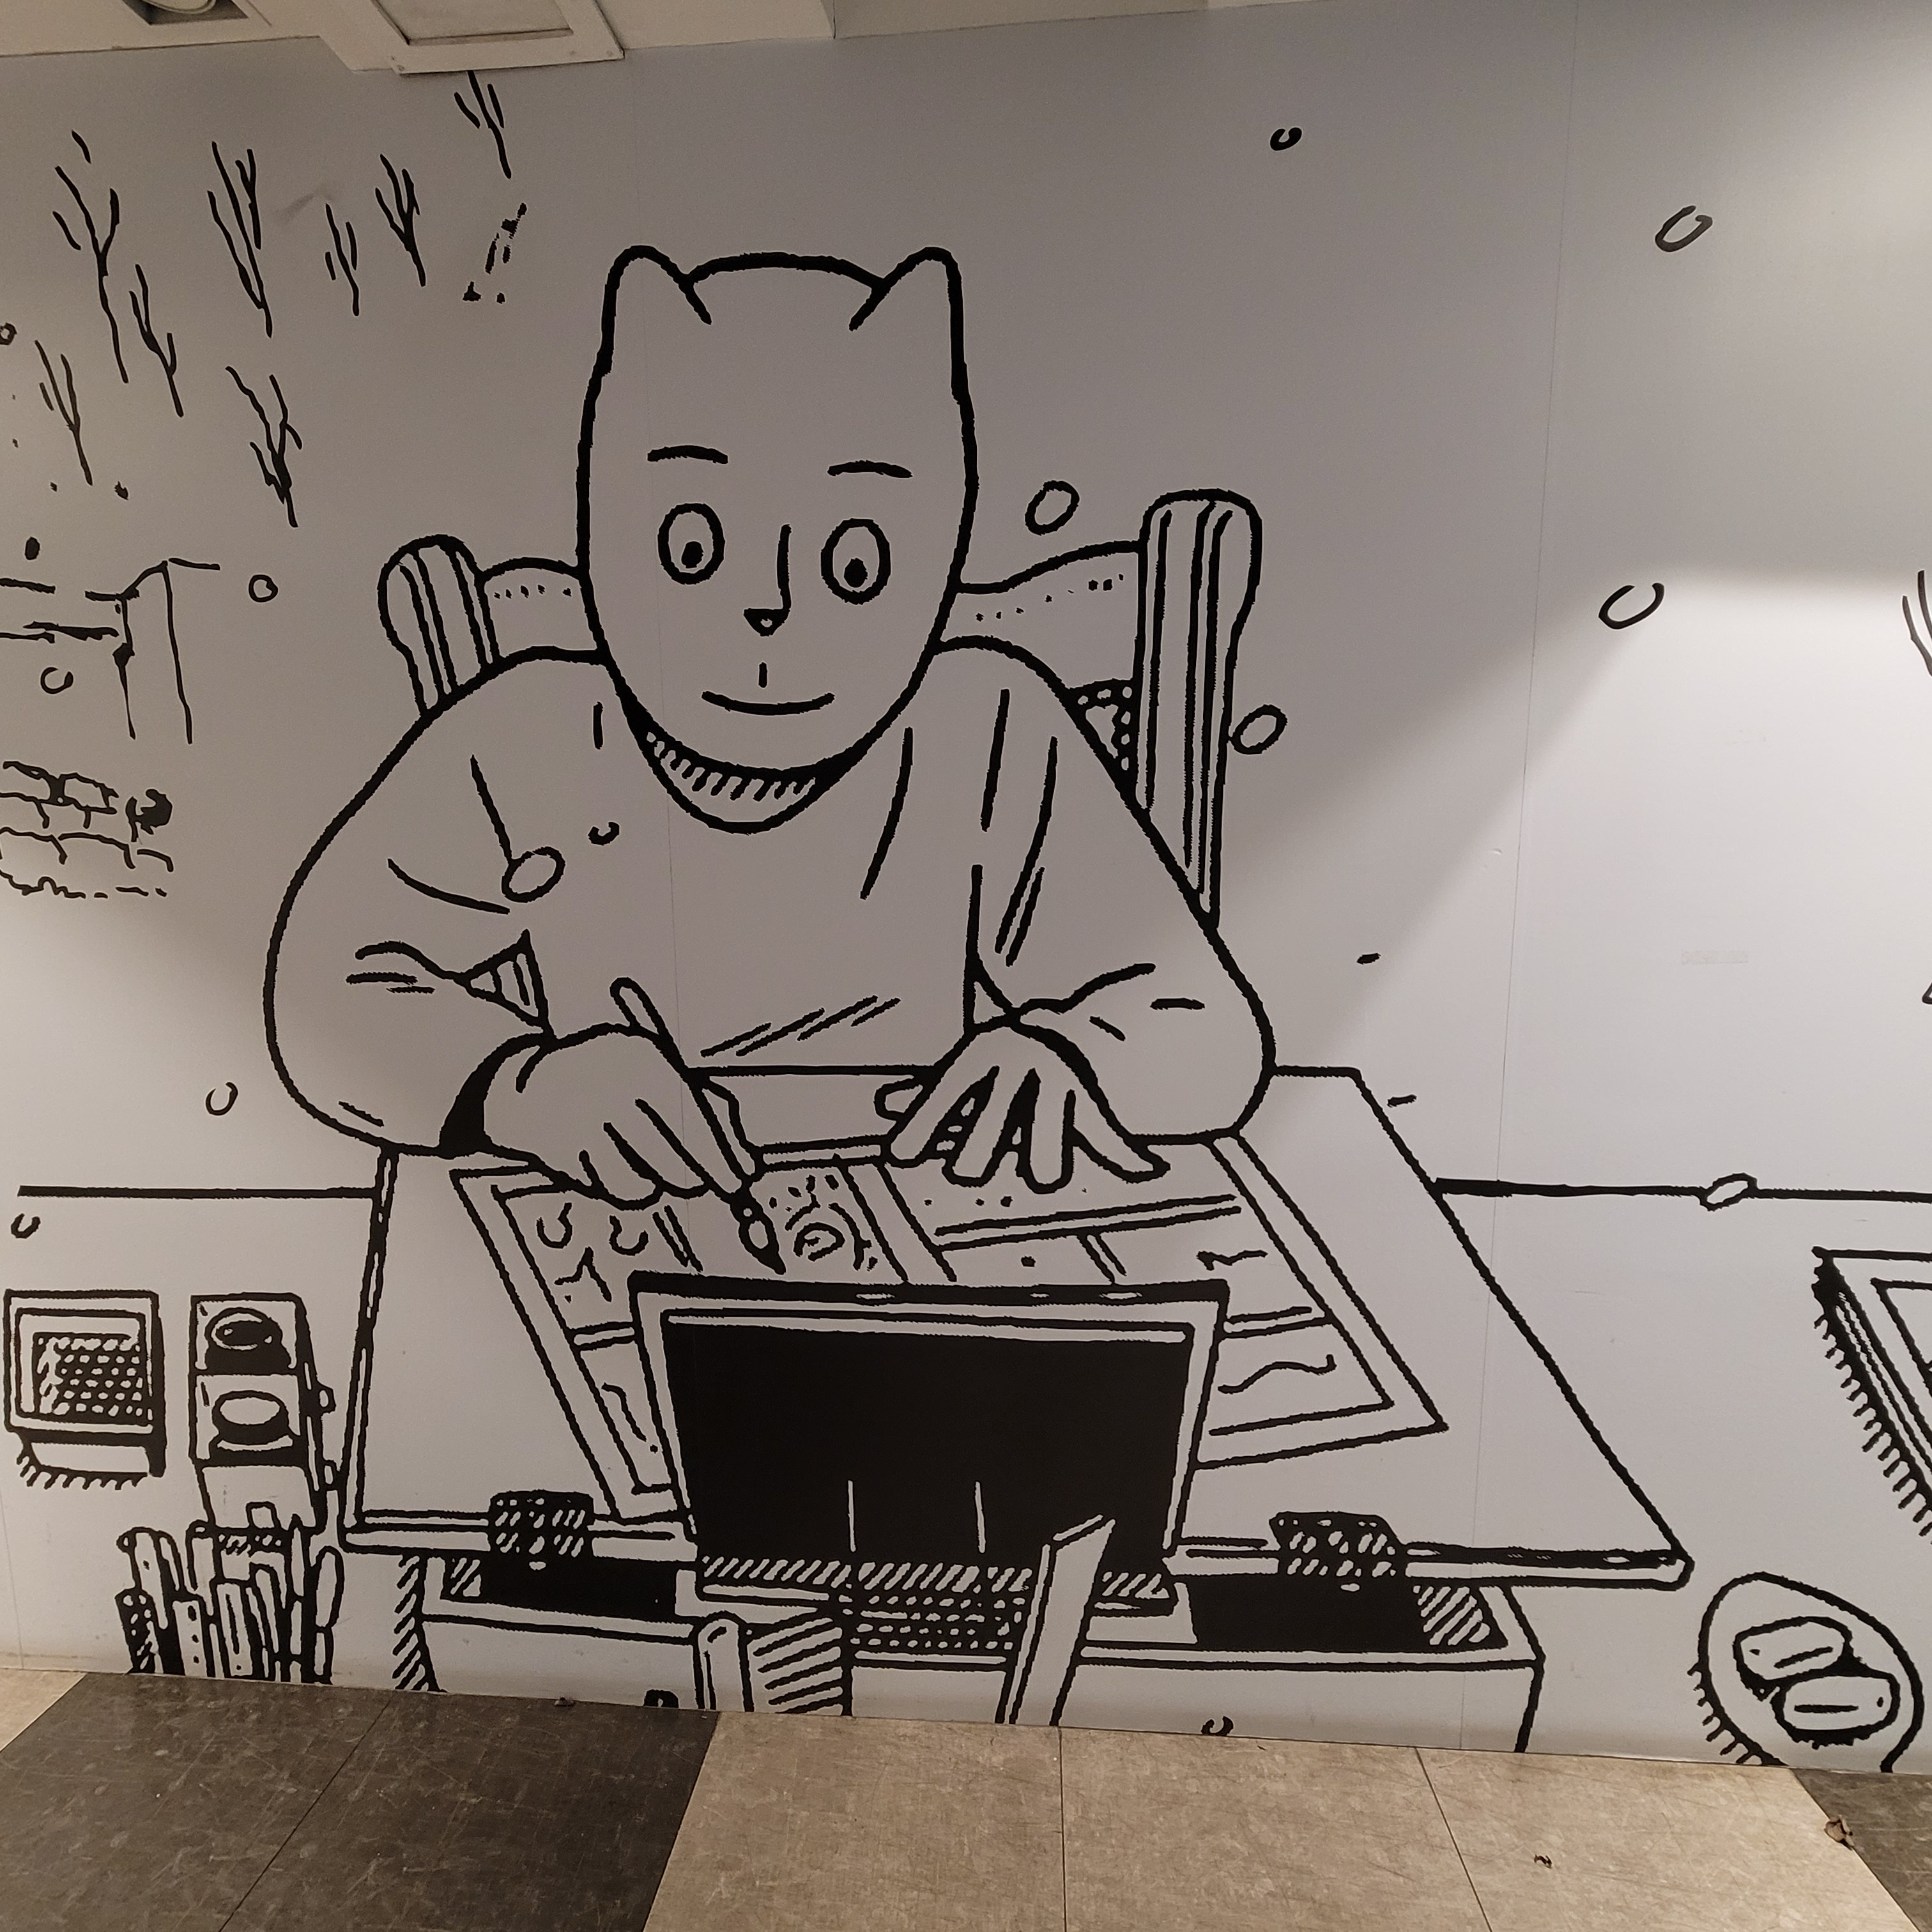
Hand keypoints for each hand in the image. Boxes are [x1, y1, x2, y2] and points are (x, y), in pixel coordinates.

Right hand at [482, 1024, 752, 1205]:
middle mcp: (608, 1091)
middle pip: (669, 1158)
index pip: (691, 1117)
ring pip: (639, 1185)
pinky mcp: (561, 1157)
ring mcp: (580, 1126)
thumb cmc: (613, 1077)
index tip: (739, 1180)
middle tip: (697, 1181)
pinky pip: (608, 1191)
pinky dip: (620, 1186)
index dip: (719, 1155)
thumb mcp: (658, 1070)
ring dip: (652, 1184)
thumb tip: (746, 1162)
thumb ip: (706, 1108)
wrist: (532, 1086)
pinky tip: (612, 1161)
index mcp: (640, 1059)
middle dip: (692, 1178)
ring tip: (643, 1160)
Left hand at [881, 1021, 1164, 1190]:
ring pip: (1045, 1160)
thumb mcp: (970, 1066)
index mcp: (982, 1058)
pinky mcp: (1095, 1105)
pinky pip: (1111, 1139)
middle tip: (968, 1168)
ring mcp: (1059, 1087)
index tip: (899, 1157)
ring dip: (1043, 1165)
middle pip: (984, 1144)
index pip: (943, 1098)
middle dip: (972, 1161)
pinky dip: (1128, 1157)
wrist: (1081, 1022)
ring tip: (1042, 1171)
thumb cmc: (1012, 1059)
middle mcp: (1019, 1071)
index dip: (920, 1129)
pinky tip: (1146, 1167)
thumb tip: (885, 1105)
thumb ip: (929, 1093)